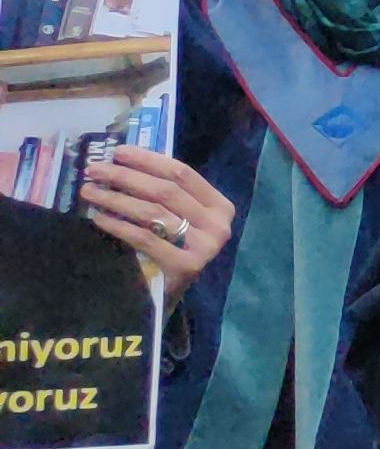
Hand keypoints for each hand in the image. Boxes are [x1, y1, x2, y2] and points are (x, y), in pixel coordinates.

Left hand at [78, 141, 232, 291]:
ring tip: (89, 192)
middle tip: (94, 170)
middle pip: (166, 191)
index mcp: (219, 206)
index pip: (183, 174)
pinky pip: (145, 238)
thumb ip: (164, 194)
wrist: (168, 297)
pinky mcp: (185, 266)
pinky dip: (118, 225)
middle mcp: (218, 225)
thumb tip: (122, 161)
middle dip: (126, 177)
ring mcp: (204, 246)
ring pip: (153, 212)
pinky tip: (98, 218)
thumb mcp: (177, 218)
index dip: (148, 160)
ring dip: (116, 199)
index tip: (117, 152)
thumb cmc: (170, 251)